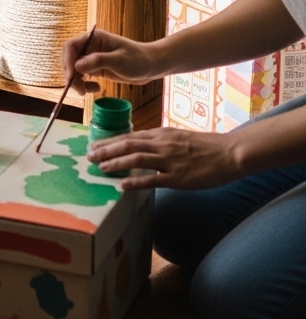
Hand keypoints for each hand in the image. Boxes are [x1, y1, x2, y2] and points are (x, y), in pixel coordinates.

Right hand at [61, 29, 159, 95]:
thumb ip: (98, 61)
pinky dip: (84, 85)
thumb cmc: (138, 59)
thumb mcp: (119, 61)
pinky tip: (95, 89)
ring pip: (74, 69)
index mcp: (94, 38)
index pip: (70, 46)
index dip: (67, 61)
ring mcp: (92, 58)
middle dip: (71, 74)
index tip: (71, 76)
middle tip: (79, 89)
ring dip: (76, 82)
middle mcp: (90, 47)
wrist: (151, 66)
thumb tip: (76, 66)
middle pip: (70, 59)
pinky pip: (82, 76)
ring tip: (86, 92)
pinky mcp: (96, 68)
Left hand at [89, 128, 240, 190]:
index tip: (94, 145)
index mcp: (161, 134)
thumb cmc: (204, 146)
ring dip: (116, 163)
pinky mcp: (178, 176)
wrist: (228, 153)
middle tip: (89, 156)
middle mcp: (162, 144)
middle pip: (128, 144)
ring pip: (136, 158)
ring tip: (100, 168)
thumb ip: (159, 141)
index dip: (110, 141)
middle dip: (106, 150)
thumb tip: (140, 146)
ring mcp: (169, 160)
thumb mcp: (177, 137)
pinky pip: (154, 178)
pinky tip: (123, 185)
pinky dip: (137, 181)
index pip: (129, 136)